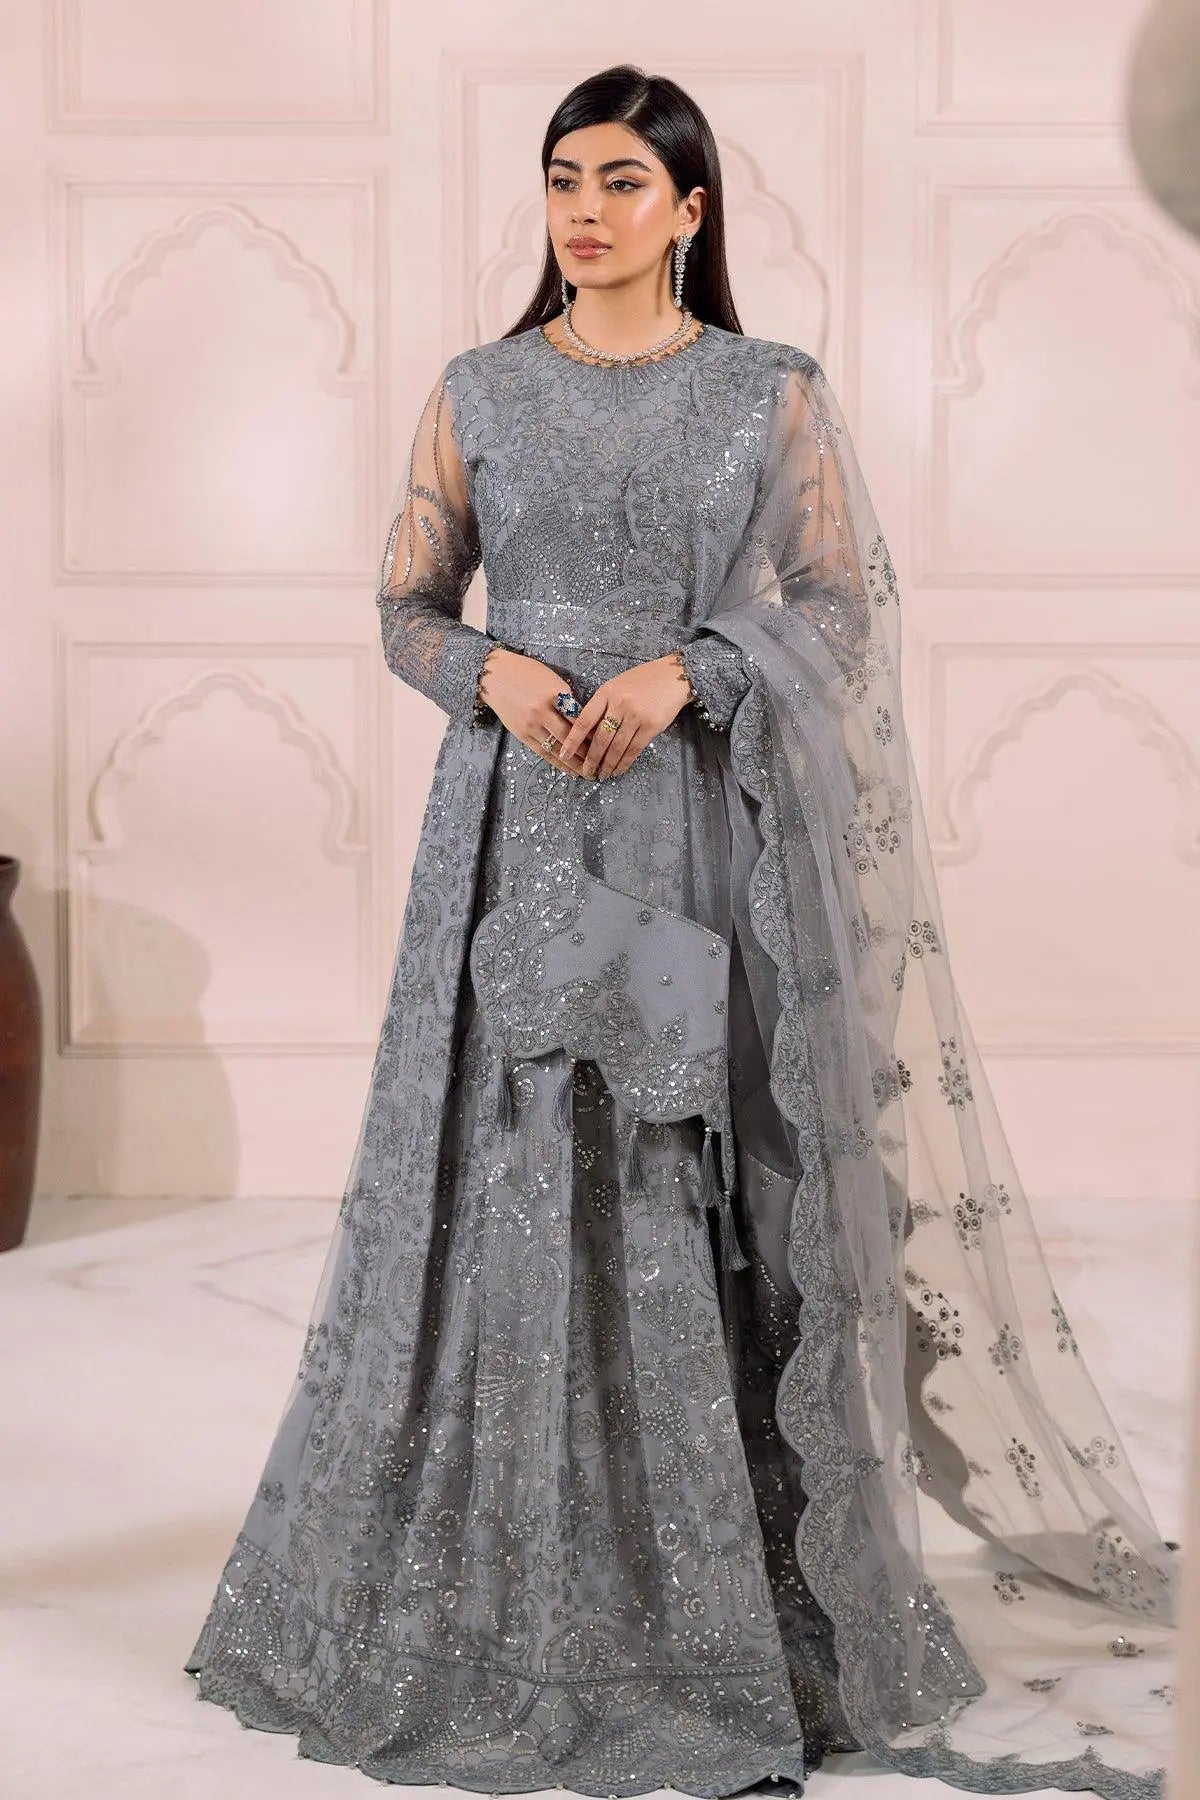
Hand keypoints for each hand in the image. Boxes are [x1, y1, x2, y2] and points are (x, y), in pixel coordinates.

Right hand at [477, 645, 590, 773]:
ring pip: (557, 749)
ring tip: (588, 773)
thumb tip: (586, 721)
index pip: (579, 718)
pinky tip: (569, 770)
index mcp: (554, 694)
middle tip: (602, 763)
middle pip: (569, 737)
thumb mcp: (552, 680)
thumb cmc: (527, 673)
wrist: (495, 676)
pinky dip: (557, 763)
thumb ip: (567, 700)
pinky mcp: (521, 735)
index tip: (606, 743)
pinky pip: (543, 753)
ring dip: (574, 763)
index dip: (594, 733)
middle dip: (587, 753)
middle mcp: (541, 712)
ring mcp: (530, 725)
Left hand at [554, 653, 693, 778]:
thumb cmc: (642, 680)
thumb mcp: (616, 686)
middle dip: (591, 760)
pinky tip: (618, 770)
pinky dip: (624, 763)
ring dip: (607, 765)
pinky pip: (633, 750)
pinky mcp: (651, 726)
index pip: (584, 721)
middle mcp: (619, 705)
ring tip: (601, 775)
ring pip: (616, 747)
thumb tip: (588, 733)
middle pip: (600, 739)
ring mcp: (636, 716)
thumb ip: (602, 705)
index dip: (573, 740)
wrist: (673, 676)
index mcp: (606, 693)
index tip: (564, 754)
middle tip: (586, 772)